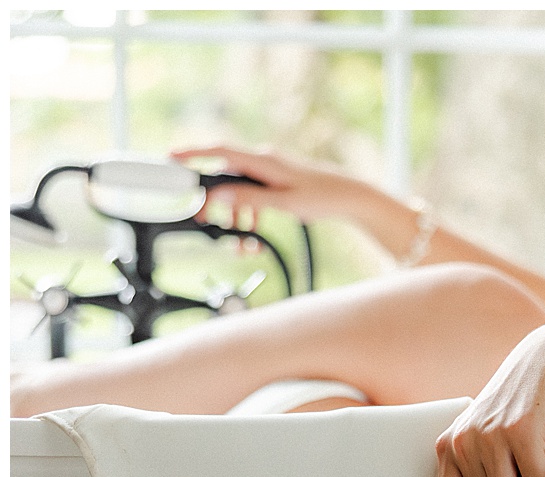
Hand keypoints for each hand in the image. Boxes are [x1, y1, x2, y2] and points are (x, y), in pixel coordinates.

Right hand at [172, 145, 376, 230]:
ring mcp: (270, 170)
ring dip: (233, 210)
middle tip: (201, 216)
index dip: (193, 153)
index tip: (171, 158)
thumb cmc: (321, 198)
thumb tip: (219, 195)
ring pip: (239, 187)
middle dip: (212, 196)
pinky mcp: (277, 181)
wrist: (350, 197)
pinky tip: (251, 230)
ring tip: (235, 234)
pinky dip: (248, 211)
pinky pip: (253, 193)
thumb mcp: (283, 203)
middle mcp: (264, 161)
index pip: (220, 151)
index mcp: (263, 160)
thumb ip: (249, 198)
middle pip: (225, 173)